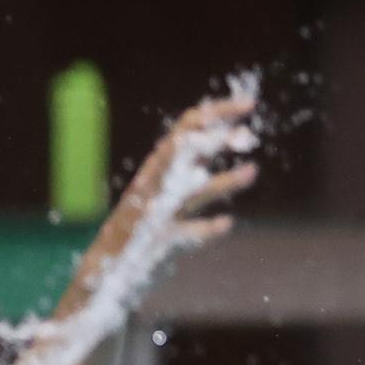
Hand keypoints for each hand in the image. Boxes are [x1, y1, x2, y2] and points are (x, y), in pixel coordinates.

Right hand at [110, 94, 258, 249]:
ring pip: (191, 192)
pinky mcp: (161, 240)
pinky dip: (206, 228)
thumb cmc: (146, 218)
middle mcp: (156, 181)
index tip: (249, 104)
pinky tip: (226, 222)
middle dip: (214, 141)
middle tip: (245, 135)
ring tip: (252, 172)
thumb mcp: (170, 181)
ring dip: (223, 181)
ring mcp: (157, 211)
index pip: (190, 125)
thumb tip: (234, 133)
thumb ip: (196, 159)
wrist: (112, 259)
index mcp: (160, 161)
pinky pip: (184, 233)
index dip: (219, 112)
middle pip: (185, 152)